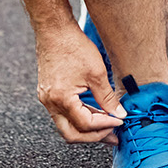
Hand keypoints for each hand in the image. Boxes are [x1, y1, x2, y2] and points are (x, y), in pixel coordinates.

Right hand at [35, 23, 125, 144]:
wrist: (54, 30)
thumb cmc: (74, 47)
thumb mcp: (97, 73)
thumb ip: (108, 97)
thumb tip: (119, 114)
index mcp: (61, 99)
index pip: (85, 124)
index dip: (104, 126)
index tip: (120, 123)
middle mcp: (50, 103)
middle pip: (71, 133)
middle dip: (94, 137)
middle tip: (113, 137)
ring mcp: (47, 99)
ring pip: (66, 125)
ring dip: (87, 128)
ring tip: (108, 126)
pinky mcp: (48, 94)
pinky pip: (63, 114)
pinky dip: (79, 117)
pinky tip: (95, 113)